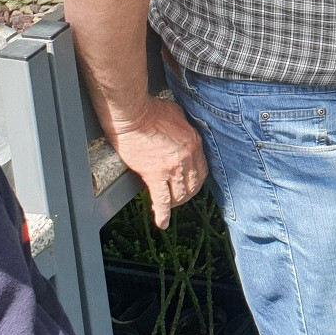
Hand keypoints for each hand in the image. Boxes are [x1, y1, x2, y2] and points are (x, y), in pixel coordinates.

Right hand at [103, 97, 207, 227]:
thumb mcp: (179, 115)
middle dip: (188, 194)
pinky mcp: (153, 174)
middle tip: (182, 198)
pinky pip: (161, 199)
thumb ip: (185, 129)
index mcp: (194, 143)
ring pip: (180, 194)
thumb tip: (184, 135)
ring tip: (171, 207)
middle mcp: (186, 158)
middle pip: (193, 184)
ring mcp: (171, 168)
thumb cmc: (152, 111)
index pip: (202, 170)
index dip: (197, 180)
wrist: (133, 115)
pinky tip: (163, 223)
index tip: (192, 184)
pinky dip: (163, 214)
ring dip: (177, 202)